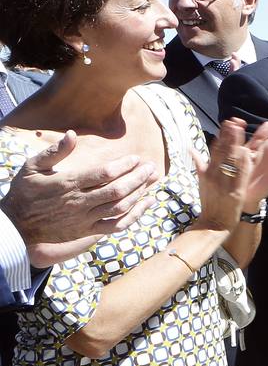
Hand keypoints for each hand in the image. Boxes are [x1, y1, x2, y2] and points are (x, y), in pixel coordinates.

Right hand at [2, 132, 159, 266]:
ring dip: (140, 194)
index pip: (103, 174)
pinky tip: (147, 204)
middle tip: (152, 168)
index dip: (123, 166)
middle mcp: (80, 202)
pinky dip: (135, 216)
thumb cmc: (24, 192)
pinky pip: (116, 225)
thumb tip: (72, 134)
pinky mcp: (87, 231)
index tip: (135, 158)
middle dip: (138, 178)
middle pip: (117, 190)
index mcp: (68, 183)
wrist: (16, 225)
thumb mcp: (32, 167)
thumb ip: (54, 151)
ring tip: (152, 181)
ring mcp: (85, 218)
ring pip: (120, 207)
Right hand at [193, 118, 252, 230]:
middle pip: (223, 152)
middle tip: (235, 121)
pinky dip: (244, 163)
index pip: (214, 150)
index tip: (227, 123)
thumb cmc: (208, 202)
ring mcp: (225, 184)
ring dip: (237, 144)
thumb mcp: (201, 182)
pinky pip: (241, 175)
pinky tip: (249, 151)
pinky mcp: (235, 192)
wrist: (213, 223)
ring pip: (231, 160)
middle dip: (229, 136)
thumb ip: (199, 164)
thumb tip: (190, 149)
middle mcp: (214, 176)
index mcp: (207, 172)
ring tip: (242, 131)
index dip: (221, 136)